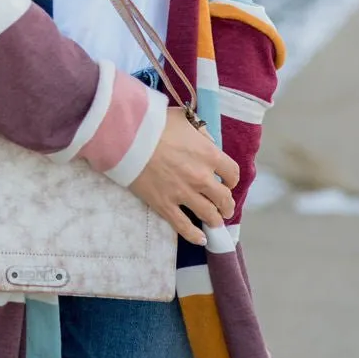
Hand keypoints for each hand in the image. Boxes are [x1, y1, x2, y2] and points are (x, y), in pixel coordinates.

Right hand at [129, 107, 239, 246]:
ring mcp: (183, 194)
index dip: (231, 179)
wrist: (126, 136)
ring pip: (209, 215)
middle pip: (224, 198)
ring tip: (215, 222)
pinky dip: (194, 235)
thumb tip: (207, 143)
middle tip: (224, 206)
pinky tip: (200, 238)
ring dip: (215, 220)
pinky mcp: (165, 205)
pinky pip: (184, 226)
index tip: (227, 181)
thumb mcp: (183, 118)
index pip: (232, 173)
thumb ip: (199, 131)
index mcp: (208, 154)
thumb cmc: (154, 123)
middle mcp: (201, 177)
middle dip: (226, 204)